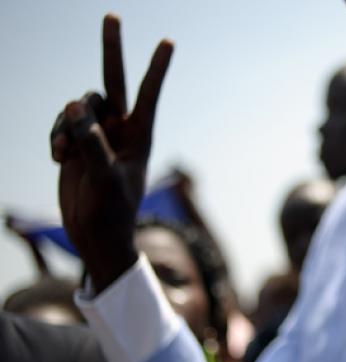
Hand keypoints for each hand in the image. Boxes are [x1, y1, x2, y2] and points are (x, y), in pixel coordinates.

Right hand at [51, 14, 172, 292]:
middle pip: (114, 81)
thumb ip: (91, 141)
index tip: (168, 41)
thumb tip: (75, 103)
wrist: (95, 235)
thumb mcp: (104, 178)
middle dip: (112, 50)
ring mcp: (97, 135)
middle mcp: (120, 130)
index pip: (149, 95)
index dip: (156, 68)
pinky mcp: (76, 144)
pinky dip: (56, 136)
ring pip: (78, 105)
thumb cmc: (111, 213)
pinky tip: (58, 158)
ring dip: (65, 123)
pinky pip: (61, 123)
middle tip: (112, 15)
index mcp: (140, 137)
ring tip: (63, 153)